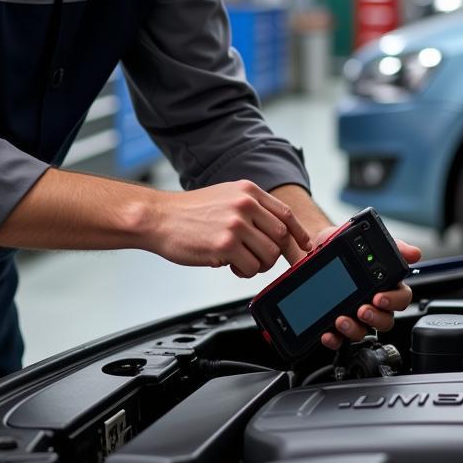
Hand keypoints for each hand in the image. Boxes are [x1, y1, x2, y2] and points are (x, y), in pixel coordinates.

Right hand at [148, 181, 311, 277]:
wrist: (157, 218)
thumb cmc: (188, 212)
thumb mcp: (225, 197)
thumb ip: (250, 209)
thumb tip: (276, 232)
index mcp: (247, 191)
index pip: (285, 213)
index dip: (298, 233)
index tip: (305, 246)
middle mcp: (245, 204)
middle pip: (281, 236)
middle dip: (273, 253)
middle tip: (258, 259)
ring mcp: (236, 225)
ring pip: (269, 255)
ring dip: (258, 265)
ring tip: (239, 261)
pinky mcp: (225, 245)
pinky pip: (250, 267)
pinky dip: (243, 271)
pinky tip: (228, 264)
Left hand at [316, 230, 420, 349]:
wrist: (313, 248)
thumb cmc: (343, 245)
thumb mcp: (365, 240)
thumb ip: (393, 246)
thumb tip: (414, 253)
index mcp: (386, 286)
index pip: (401, 299)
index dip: (394, 301)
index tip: (380, 298)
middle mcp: (374, 305)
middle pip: (385, 320)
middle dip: (374, 317)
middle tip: (362, 310)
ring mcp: (356, 317)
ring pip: (363, 331)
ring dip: (353, 329)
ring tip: (341, 320)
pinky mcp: (337, 326)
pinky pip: (340, 340)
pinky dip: (334, 339)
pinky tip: (327, 333)